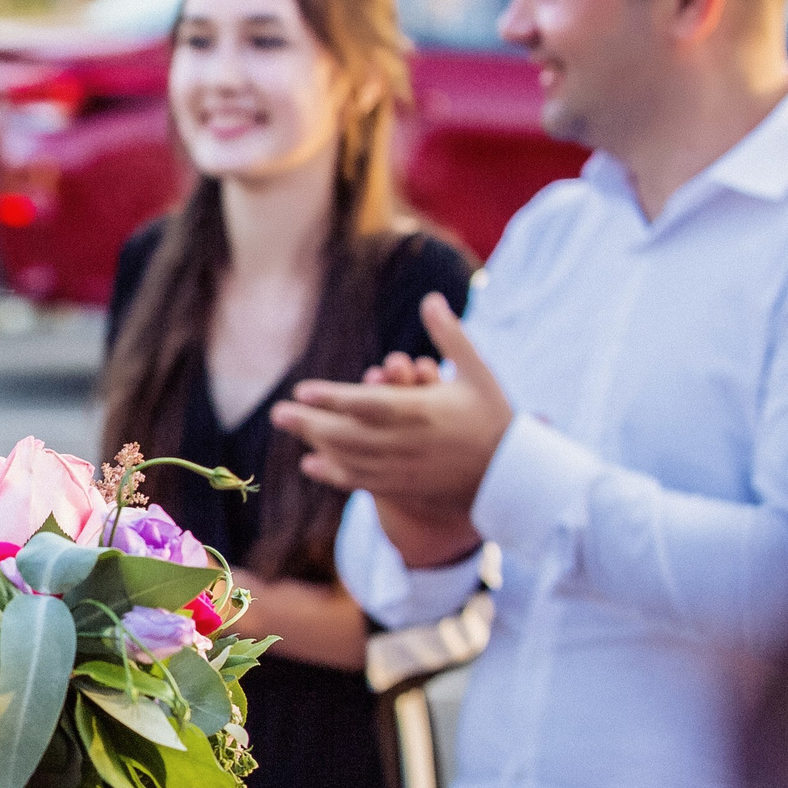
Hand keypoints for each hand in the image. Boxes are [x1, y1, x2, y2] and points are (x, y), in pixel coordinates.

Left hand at [269, 294, 508, 565]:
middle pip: (347, 435)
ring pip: (349, 459)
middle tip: (277, 412)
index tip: (302, 391)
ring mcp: (402, 469)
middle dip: (309, 423)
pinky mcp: (402, 487)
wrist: (511, 477)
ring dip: (315, 444)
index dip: (332, 399)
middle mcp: (406, 444)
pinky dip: (332, 474)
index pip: (367, 405)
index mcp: (422, 413)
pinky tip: (309, 464)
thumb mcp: (478, 373)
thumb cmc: (494, 418)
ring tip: (289, 427)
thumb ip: (450, 336)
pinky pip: (360, 483)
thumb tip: (431, 299)